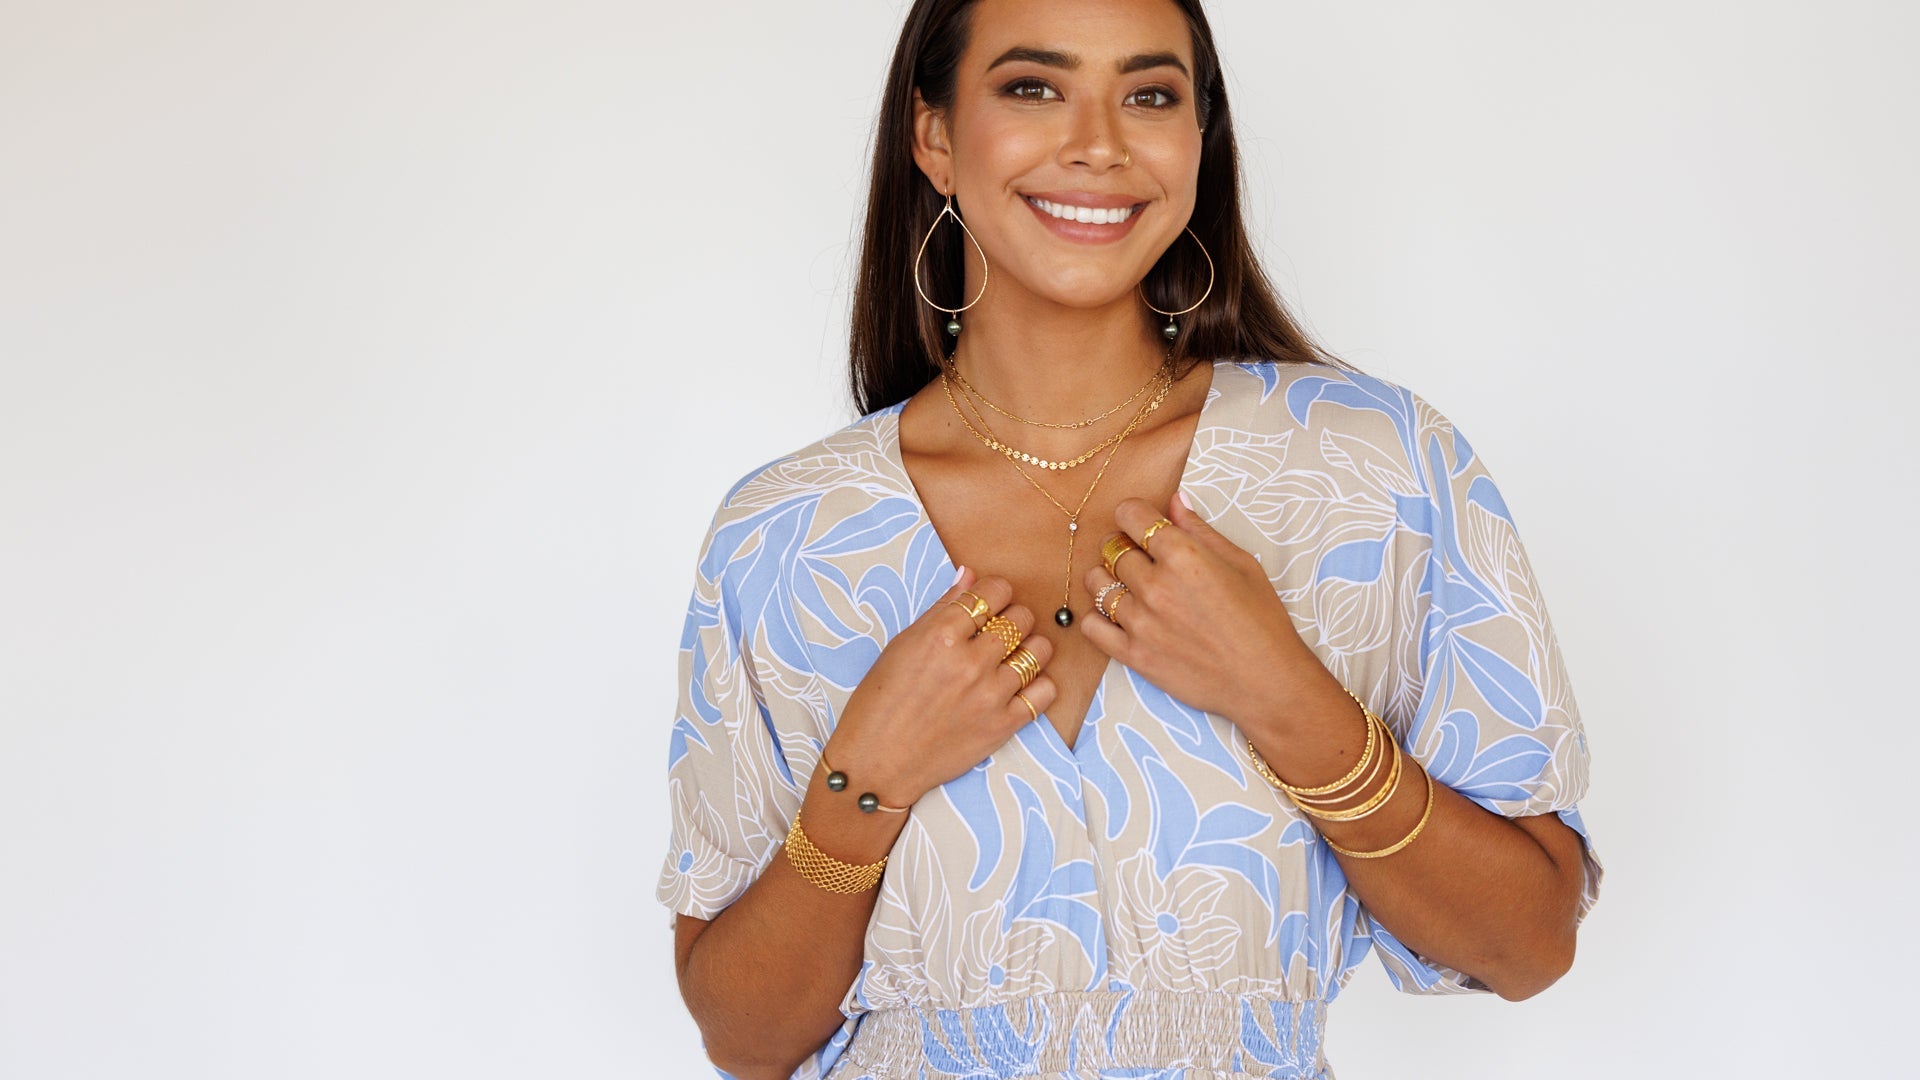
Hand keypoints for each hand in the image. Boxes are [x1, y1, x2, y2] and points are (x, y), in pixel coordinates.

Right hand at [824, 567, 1056, 805]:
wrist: (878, 762)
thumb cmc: (881, 701)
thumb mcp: (902, 645)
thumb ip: (942, 608)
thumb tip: (969, 574)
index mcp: (941, 636)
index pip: (994, 591)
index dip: (994, 593)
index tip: (989, 603)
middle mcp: (970, 662)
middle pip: (1022, 617)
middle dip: (1012, 618)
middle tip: (996, 633)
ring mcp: (990, 695)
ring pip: (1040, 651)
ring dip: (1029, 648)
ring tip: (1011, 657)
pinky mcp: (1003, 725)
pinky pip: (1045, 692)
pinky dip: (1038, 684)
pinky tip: (1019, 685)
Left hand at [1078, 493, 1339, 733]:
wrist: (1266, 680)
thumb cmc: (1262, 620)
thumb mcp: (1241, 563)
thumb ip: (1200, 530)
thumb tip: (1174, 500)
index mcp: (1183, 555)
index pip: (1130, 514)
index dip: (1133, 514)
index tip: (1139, 522)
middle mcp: (1155, 585)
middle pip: (1111, 549)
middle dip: (1123, 546)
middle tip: (1141, 558)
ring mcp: (1140, 622)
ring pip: (1096, 584)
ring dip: (1108, 579)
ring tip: (1128, 586)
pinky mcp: (1133, 655)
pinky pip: (1091, 627)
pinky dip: (1098, 617)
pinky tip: (1117, 616)